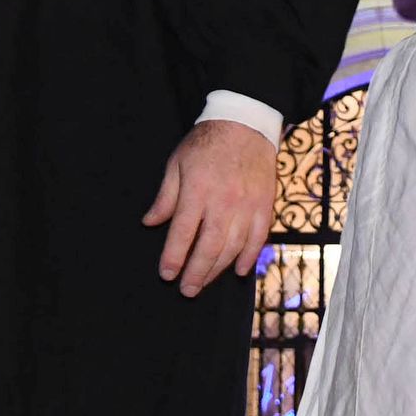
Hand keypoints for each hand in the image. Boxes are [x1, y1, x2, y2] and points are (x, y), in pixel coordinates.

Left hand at [147, 119, 276, 296]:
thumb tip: (150, 223)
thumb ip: (165, 196)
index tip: (166, 274)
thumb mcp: (177, 163)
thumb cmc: (206, 144)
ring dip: (218, 270)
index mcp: (198, 190)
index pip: (183, 232)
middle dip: (196, 273)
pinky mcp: (265, 205)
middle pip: (209, 247)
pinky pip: (259, 238)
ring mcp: (247, 205)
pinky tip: (240, 271)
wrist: (245, 124)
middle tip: (186, 290)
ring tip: (204, 282)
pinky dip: (250, 257)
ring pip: (233, 247)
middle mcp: (223, 201)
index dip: (173, 257)